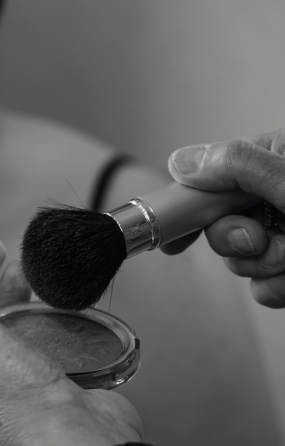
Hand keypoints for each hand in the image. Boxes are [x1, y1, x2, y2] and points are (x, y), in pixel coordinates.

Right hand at [167, 130, 284, 306]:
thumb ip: (239, 166)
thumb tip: (182, 162)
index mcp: (277, 157)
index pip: (214, 171)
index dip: (188, 203)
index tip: (171, 233)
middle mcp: (277, 193)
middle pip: (220, 221)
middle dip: (235, 239)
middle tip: (260, 239)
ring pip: (241, 259)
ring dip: (264, 266)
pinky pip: (263, 286)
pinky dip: (278, 288)